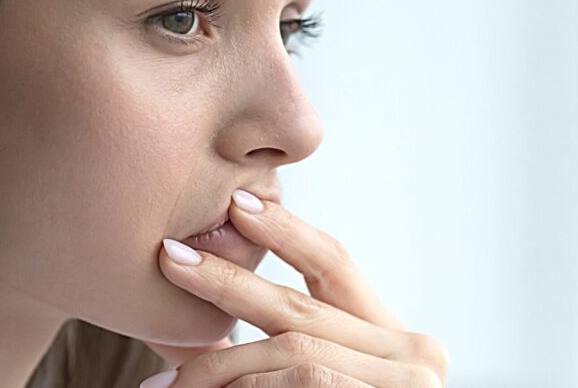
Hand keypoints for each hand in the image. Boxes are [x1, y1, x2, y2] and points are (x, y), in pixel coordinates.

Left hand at [141, 190, 448, 386]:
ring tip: (164, 385)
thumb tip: (213, 326)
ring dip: (219, 365)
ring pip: (293, 351)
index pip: (336, 264)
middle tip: (170, 258)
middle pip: (301, 306)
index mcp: (392, 336)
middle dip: (228, 282)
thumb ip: (296, 348)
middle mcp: (413, 353)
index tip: (236, 207)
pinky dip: (248, 387)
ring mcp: (409, 386)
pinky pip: (301, 385)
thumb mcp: (331, 381)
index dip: (286, 232)